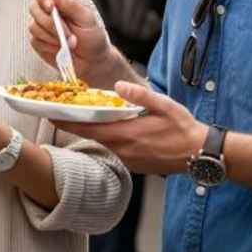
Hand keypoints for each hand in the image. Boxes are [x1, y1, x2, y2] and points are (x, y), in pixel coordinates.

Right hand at [28, 0, 110, 80]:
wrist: (92, 61)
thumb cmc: (93, 37)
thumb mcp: (87, 19)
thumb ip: (71, 4)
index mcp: (61, 1)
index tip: (51, 7)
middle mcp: (48, 12)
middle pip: (34, 9)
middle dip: (50, 23)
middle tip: (68, 33)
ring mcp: (41, 27)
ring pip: (33, 27)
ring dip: (52, 37)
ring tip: (70, 42)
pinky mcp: (38, 41)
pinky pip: (35, 41)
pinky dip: (49, 46)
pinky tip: (61, 49)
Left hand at [49, 81, 205, 174]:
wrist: (200, 154)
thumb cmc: (184, 129)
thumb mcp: (165, 105)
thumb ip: (140, 96)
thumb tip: (119, 86)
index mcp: (126, 134)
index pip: (88, 129)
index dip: (67, 123)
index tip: (51, 116)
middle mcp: (123, 150)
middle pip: (90, 137)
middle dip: (74, 126)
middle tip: (60, 114)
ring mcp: (128, 159)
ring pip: (102, 144)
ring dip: (91, 133)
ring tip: (82, 119)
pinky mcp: (134, 164)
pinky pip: (114, 151)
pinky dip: (107, 141)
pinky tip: (110, 131)